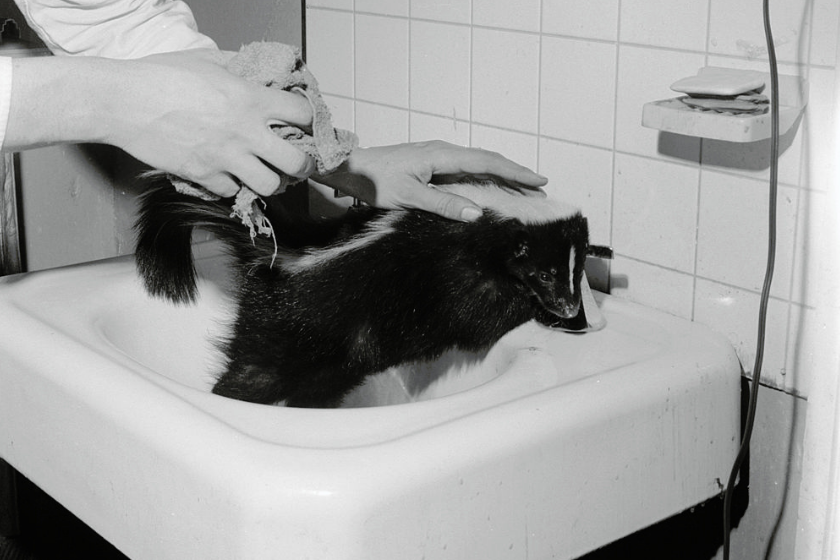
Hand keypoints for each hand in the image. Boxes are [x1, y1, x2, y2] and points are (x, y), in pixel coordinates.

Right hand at [6, 50, 314, 197]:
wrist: (122, 101)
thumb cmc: (160, 75)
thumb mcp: (206, 61)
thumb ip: (238, 68)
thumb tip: (256, 72)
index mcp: (250, 99)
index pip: (303, 115)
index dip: (308, 120)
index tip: (303, 124)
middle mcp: (245, 132)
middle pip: (297, 162)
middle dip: (302, 165)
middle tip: (297, 162)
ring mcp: (225, 158)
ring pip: (270, 186)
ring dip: (272, 181)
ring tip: (267, 174)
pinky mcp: (204, 175)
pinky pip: (233, 192)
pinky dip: (234, 187)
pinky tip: (230, 175)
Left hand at [313, 141, 547, 220]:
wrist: (351, 168)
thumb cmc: (375, 181)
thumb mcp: (408, 197)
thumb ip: (442, 204)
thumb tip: (477, 212)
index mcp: (442, 156)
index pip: (488, 163)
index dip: (516, 173)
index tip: (539, 181)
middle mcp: (444, 152)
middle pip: (489, 162)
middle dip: (516, 175)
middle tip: (540, 190)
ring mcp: (438, 156)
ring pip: (479, 165)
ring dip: (502, 177)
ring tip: (523, 191)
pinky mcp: (432, 164)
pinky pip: (466, 170)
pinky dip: (484, 178)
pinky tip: (491, 189)